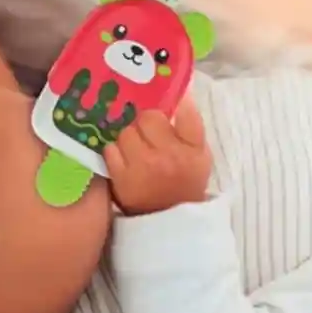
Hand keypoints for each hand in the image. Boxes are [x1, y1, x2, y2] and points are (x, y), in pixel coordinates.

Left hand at [104, 97, 212, 216]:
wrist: (169, 219)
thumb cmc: (185, 181)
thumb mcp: (200, 154)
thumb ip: (191, 124)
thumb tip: (181, 93)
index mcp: (190, 149)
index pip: (181, 112)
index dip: (167, 109)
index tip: (164, 116)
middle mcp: (166, 156)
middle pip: (145, 118)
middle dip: (145, 123)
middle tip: (147, 134)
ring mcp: (141, 167)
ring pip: (126, 132)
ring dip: (129, 136)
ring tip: (135, 147)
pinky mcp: (120, 178)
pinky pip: (110, 149)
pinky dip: (115, 151)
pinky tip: (123, 158)